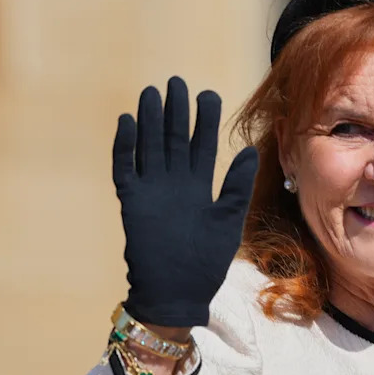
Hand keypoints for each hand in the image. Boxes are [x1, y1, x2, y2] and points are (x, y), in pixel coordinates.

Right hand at [112, 76, 257, 327]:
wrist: (177, 292)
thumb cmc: (205, 262)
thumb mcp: (229, 222)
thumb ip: (237, 187)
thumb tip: (248, 150)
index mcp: (199, 186)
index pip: (201, 145)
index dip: (203, 120)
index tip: (208, 94)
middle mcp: (174, 183)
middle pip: (173, 139)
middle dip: (176, 111)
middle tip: (176, 82)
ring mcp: (151, 190)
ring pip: (149, 146)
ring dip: (149, 121)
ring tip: (151, 93)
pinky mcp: (131, 201)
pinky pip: (125, 168)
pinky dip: (125, 146)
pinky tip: (127, 122)